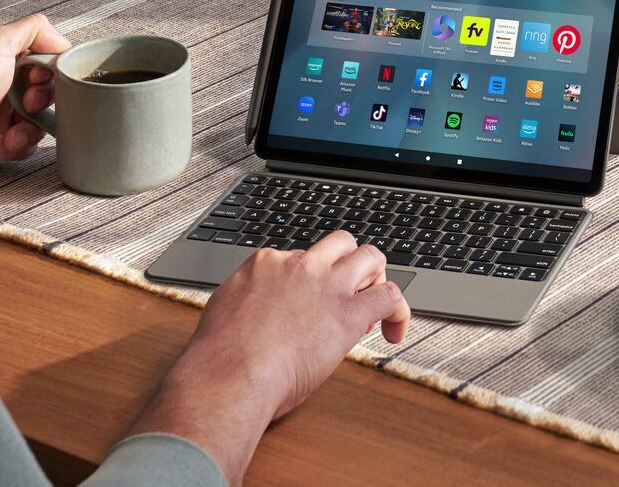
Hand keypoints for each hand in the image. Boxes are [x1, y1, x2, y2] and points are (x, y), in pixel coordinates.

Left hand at [0, 14, 69, 184]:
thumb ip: (32, 29)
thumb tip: (60, 41)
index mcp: (5, 58)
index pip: (48, 59)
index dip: (49, 71)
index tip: (36, 78)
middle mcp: (7, 83)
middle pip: (50, 90)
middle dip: (41, 101)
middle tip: (25, 105)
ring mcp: (5, 113)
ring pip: (42, 120)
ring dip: (28, 129)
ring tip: (8, 131)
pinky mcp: (5, 140)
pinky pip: (30, 144)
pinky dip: (17, 146)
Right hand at [131, 233, 409, 480]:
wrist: (229, 374)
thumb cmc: (220, 358)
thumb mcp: (225, 311)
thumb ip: (247, 303)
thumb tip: (254, 315)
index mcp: (265, 264)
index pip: (302, 256)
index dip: (313, 279)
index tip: (311, 303)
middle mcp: (299, 265)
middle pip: (340, 244)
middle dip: (349, 263)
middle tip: (351, 293)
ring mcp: (326, 285)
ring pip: (370, 256)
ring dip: (376, 276)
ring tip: (374, 303)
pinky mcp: (349, 313)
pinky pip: (390, 296)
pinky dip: (399, 311)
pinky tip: (394, 331)